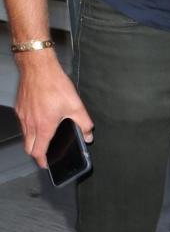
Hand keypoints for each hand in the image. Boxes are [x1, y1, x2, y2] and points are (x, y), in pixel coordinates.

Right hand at [14, 52, 93, 167]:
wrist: (37, 67)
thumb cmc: (54, 85)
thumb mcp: (76, 106)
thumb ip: (84, 124)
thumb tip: (88, 135)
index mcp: (43, 127)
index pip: (38, 152)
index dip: (42, 161)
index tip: (46, 164)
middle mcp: (29, 123)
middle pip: (28, 147)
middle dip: (36, 153)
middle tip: (45, 153)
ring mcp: (22, 115)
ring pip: (24, 134)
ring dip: (32, 139)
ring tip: (44, 137)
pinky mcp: (19, 107)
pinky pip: (22, 122)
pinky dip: (29, 127)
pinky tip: (39, 120)